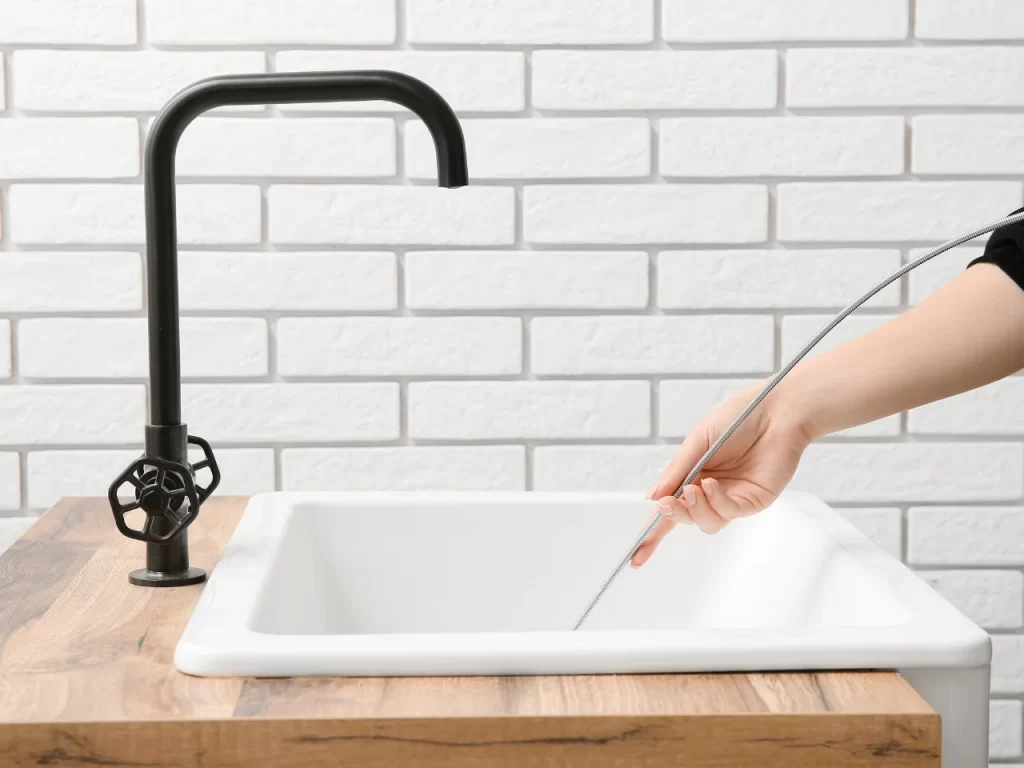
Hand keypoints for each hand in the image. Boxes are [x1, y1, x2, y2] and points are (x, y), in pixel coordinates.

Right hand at [631, 382, 811, 566]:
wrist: (775, 411)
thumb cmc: (738, 418)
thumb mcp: (697, 440)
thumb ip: (676, 470)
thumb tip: (652, 497)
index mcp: (693, 475)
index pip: (669, 507)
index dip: (652, 533)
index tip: (635, 557)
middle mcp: (711, 490)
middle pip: (686, 519)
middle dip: (672, 515)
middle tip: (666, 504)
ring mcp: (732, 498)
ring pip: (707, 523)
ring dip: (694, 510)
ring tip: (692, 490)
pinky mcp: (753, 501)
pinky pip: (729, 512)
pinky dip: (716, 502)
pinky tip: (712, 485)